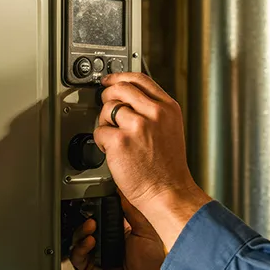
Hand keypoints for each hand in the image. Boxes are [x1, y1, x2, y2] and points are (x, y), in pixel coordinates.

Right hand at [70, 195, 195, 269]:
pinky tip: (89, 242)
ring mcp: (99, 258)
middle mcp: (108, 245)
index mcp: (120, 234)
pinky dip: (80, 249)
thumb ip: (133, 211)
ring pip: (80, 241)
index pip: (102, 219)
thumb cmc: (153, 262)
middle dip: (86, 220)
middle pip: (87, 229)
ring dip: (82, 232)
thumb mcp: (145, 229)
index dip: (96, 211)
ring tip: (90, 227)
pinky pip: (78, 258)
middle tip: (90, 215)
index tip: (94, 202)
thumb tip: (125, 192)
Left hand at [93, 73, 210, 248]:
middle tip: (106, 107)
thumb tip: (129, 98)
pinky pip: (99, 131)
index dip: (120, 77)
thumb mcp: (170, 129)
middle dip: (108, 96)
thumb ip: (153, 110)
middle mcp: (154, 113)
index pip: (140, 79)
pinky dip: (101, 141)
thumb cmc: (168, 168)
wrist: (169, 192)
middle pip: (120, 89)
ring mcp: (137, 126)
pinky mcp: (120, 141)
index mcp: (167, 108)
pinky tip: (112, 150)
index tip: (110, 80)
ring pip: (107, 108)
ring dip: (105, 122)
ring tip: (115, 136)